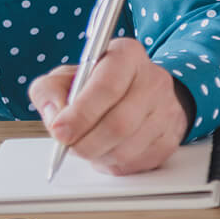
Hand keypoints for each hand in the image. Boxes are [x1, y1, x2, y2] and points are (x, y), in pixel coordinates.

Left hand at [26, 37, 194, 175]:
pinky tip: (105, 151)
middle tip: (68, 146)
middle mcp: (153, 79)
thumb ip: (48, 91)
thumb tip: (55, 116)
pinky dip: (114, 164)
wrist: (134, 93)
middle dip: (86, 143)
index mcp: (126, 54)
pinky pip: (138, 163)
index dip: (80, 114)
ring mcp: (167, 110)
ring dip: (99, 155)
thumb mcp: (64, 77)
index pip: (106, 87)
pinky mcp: (171, 138)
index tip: (59, 131)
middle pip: (119, 123)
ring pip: (128, 148)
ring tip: (87, 146)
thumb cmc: (94, 85)